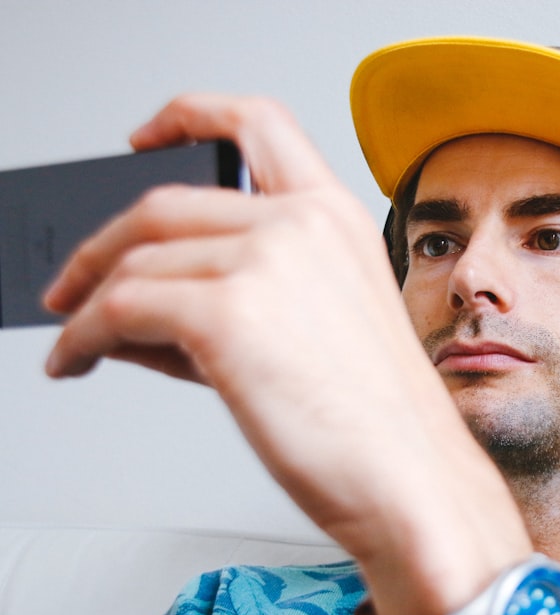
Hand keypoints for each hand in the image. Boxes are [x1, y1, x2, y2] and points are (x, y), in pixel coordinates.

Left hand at [43, 94, 531, 614]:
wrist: (408, 478)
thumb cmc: (380, 420)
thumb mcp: (317, 330)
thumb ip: (235, 295)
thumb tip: (138, 301)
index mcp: (336, 218)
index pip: (256, 123)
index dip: (188, 115)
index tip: (146, 138)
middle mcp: (302, 224)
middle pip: (165, 202)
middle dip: (102, 245)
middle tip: (74, 283)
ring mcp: (266, 261)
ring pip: (137, 260)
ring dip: (89, 301)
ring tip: (80, 340)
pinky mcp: (226, 312)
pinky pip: (120, 308)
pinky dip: (83, 334)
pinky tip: (79, 358)